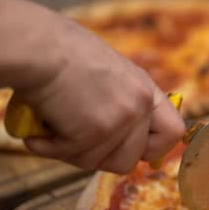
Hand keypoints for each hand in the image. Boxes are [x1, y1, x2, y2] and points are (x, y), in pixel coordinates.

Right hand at [9, 0, 184, 172]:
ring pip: (97, 163)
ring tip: (51, 124)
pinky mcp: (96, 131)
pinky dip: (48, 147)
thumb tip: (120, 137)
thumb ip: (118, 100)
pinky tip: (39, 126)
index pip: (173, 132)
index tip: (130, 150)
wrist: (36, 46)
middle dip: (98, 156)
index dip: (151, 148)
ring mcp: (121, 119)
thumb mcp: (105, 73)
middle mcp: (140, 104)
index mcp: (144, 88)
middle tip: (72, 137)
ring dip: (70, 151)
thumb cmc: (57, 52)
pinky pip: (71, 157)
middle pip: (129, 160)